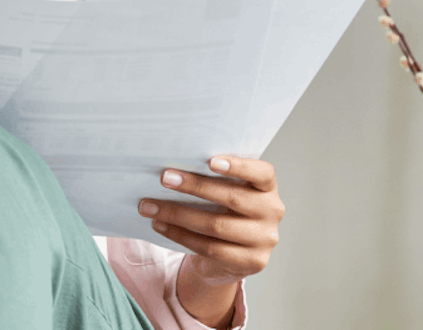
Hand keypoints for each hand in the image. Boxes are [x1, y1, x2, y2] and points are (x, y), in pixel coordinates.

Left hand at [137, 156, 283, 286]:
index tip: (210, 161)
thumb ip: (214, 178)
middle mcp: (272, 211)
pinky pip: (209, 248)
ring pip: (216, 225)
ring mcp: (264, 239)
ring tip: (150, 206)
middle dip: (194, 187)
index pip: (263, 173)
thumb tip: (173, 166)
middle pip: (232, 198)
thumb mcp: (227, 191)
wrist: (231, 255)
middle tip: (164, 178)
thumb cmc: (224, 211)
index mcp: (267, 188)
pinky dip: (180, 235)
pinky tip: (160, 225)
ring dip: (178, 214)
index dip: (239, 166)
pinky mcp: (251, 262)